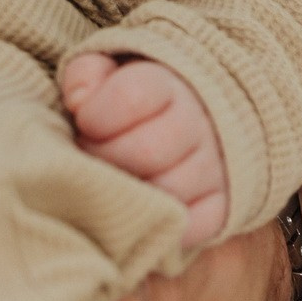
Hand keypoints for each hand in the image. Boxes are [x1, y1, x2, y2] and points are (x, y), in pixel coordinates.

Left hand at [61, 54, 228, 246]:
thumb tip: (79, 102)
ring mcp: (214, 166)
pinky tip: (139, 210)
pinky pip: (193, 227)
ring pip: (167, 193)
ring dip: (128, 195)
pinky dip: (160, 227)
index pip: (130, 97)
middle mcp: (199, 122)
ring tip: (114, 184)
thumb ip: (85, 75)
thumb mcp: (106, 73)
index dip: (94, 116)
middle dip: (105, 159)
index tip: (84, 124)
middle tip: (91, 159)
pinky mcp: (222, 205)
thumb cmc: (132, 101)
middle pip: (146, 151)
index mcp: (169, 83)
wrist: (191, 119)